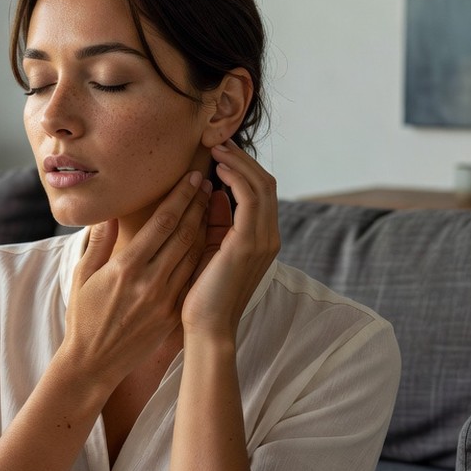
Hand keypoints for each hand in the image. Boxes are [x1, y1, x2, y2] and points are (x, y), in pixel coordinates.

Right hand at [61, 171, 212, 389]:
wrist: (94, 363)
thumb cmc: (83, 316)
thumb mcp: (82, 275)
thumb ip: (98, 242)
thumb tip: (110, 212)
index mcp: (126, 268)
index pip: (162, 222)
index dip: (181, 196)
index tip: (193, 177)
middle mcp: (150, 281)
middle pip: (184, 233)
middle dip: (199, 204)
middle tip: (208, 181)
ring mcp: (165, 299)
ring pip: (194, 253)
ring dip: (205, 225)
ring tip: (212, 203)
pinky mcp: (172, 313)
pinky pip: (192, 276)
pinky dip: (203, 254)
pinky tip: (209, 238)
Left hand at [182, 142, 279, 337]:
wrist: (206, 328)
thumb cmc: (202, 294)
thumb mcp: (210, 250)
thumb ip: (216, 223)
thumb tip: (212, 193)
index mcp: (260, 240)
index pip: (260, 192)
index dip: (243, 168)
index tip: (220, 152)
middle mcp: (268, 237)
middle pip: (265, 183)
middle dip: (243, 159)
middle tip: (218, 141)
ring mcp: (262, 240)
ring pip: (261, 186)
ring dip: (239, 163)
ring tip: (217, 149)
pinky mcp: (249, 244)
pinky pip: (250, 199)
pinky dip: (236, 179)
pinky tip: (217, 170)